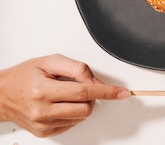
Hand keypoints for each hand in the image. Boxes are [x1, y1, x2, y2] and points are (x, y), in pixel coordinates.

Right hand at [0, 54, 129, 136]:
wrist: (2, 95)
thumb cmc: (24, 76)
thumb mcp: (50, 61)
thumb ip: (77, 68)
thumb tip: (97, 80)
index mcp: (43, 90)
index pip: (84, 91)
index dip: (106, 91)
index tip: (122, 93)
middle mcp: (42, 110)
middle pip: (86, 108)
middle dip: (91, 96)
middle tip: (79, 86)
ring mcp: (43, 124)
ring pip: (81, 117)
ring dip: (82, 105)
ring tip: (65, 94)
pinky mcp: (44, 132)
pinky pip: (71, 124)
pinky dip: (73, 113)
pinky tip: (60, 104)